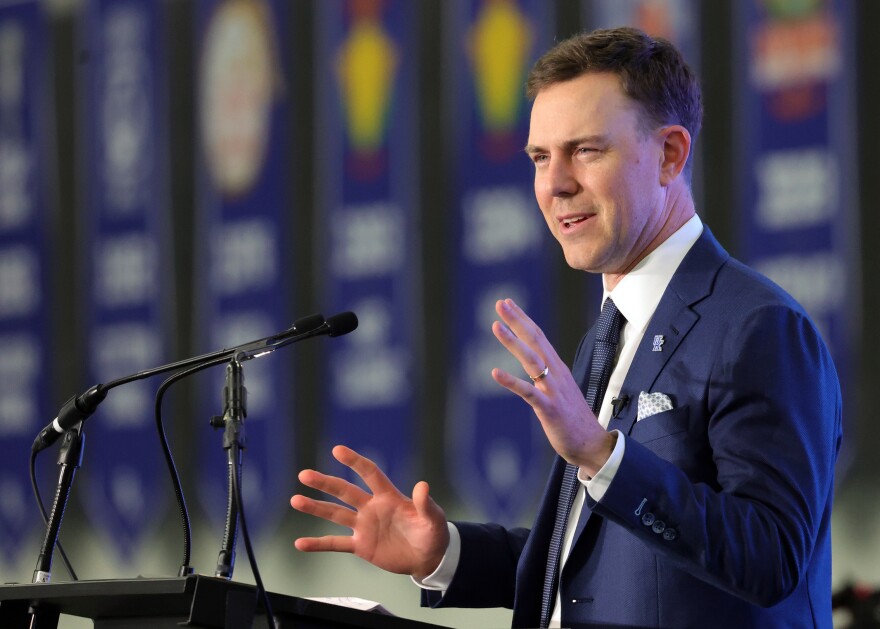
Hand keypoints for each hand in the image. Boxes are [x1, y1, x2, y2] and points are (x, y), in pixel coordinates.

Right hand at [290, 445, 449, 579]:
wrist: (427, 557)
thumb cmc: (432, 533)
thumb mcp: (433, 519)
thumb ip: (426, 503)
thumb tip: (423, 485)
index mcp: (388, 496)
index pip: (369, 473)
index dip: (355, 461)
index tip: (337, 450)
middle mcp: (372, 507)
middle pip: (344, 491)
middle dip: (325, 483)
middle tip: (304, 474)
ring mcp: (364, 526)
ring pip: (335, 514)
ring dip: (316, 507)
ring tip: (296, 500)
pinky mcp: (361, 545)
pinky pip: (335, 544)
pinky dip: (318, 544)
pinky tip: (300, 543)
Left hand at [491, 298, 614, 475]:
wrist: (592, 445)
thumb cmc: (573, 420)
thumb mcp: (560, 391)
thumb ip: (547, 377)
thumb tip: (535, 367)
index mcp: (557, 369)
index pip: (538, 337)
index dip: (523, 319)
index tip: (508, 304)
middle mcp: (556, 374)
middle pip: (535, 340)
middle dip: (517, 320)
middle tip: (500, 303)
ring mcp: (553, 390)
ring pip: (531, 360)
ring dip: (513, 342)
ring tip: (496, 326)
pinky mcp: (549, 408)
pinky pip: (528, 392)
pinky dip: (511, 381)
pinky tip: (495, 373)